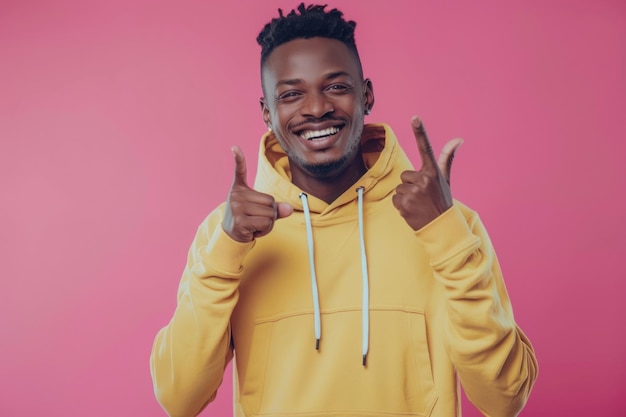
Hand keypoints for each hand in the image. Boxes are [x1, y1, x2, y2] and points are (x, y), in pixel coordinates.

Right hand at [222, 146, 292, 241]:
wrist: (231, 235)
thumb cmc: (247, 218)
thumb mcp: (260, 209)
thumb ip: (275, 207)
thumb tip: (288, 208)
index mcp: (239, 188)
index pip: (240, 171)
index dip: (238, 158)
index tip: (234, 147)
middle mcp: (236, 196)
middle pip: (270, 200)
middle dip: (270, 213)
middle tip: (256, 218)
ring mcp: (237, 208)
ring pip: (270, 213)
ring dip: (268, 222)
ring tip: (255, 224)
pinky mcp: (240, 221)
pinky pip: (266, 223)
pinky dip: (265, 229)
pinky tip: (253, 230)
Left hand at [392, 116, 463, 230]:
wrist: (441, 227)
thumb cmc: (442, 201)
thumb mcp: (445, 179)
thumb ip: (446, 158)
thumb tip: (458, 139)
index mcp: (434, 171)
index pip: (427, 147)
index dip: (420, 131)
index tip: (415, 117)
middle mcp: (424, 179)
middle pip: (404, 176)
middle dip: (410, 186)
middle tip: (422, 197)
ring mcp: (414, 192)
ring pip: (399, 188)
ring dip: (406, 197)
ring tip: (418, 205)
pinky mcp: (405, 204)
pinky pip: (395, 199)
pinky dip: (401, 206)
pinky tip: (413, 211)